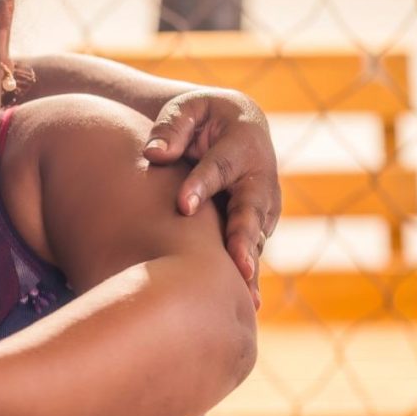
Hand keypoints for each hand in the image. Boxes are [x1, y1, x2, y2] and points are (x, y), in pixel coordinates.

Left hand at [142, 88, 280, 306]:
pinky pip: (251, 252)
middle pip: (251, 210)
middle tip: (237, 265)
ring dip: (250, 265)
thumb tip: (153, 154)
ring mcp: (262, 206)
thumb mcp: (187, 109)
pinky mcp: (257, 226)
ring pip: (256, 238)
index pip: (219, 166)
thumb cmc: (202, 118)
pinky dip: (248, 278)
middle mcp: (260, 178)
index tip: (183, 205)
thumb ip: (172, 127)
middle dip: (244, 238)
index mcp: (243, 142)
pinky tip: (246, 306)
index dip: (202, 185)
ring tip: (243, 293)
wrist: (234, 126)